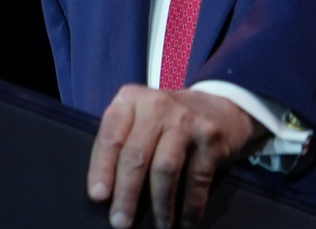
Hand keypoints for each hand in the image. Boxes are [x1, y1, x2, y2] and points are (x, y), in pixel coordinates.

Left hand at [87, 85, 264, 228]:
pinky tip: (185, 223)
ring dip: (160, 204)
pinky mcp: (209, 137)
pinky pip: (196, 179)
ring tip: (158, 226)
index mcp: (130, 100)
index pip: (111, 137)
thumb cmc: (164, 121)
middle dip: (127, 193)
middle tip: (121, 223)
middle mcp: (156, 106)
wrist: (217, 108)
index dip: (102, 169)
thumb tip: (104, 190)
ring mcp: (185, 120)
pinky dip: (190, 206)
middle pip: (136, 155)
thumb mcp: (138, 117)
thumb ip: (120, 141)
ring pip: (165, 168)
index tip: (98, 197)